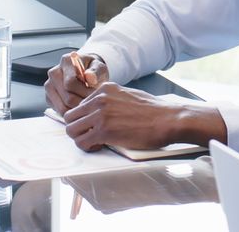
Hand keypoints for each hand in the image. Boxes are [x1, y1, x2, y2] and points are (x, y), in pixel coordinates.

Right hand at [44, 52, 108, 114]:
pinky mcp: (48, 97)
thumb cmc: (93, 71)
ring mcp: (49, 85)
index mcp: (66, 61)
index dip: (84, 92)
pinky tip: (80, 108)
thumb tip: (90, 77)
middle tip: (94, 104)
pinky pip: (59, 111)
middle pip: (67, 97)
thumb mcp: (99, 67)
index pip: (70, 82)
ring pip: (62, 107)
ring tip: (88, 106)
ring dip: (77, 110)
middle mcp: (54, 72)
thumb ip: (96, 72)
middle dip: (83, 103)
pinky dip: (71, 113)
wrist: (87, 73)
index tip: (95, 95)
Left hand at [63, 83, 226, 151]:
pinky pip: (82, 143)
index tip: (93, 126)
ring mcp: (100, 114)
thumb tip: (99, 112)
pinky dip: (88, 147)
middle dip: (78, 129)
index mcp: (104, 89)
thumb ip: (110, 101)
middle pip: (70, 117)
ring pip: (72, 130)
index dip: (85, 119)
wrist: (168, 119)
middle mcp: (99, 99)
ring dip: (81, 139)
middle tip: (90, 136)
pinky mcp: (104, 131)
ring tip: (95, 142)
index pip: (79, 105)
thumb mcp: (127, 96)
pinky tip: (101, 146)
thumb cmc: (153, 111)